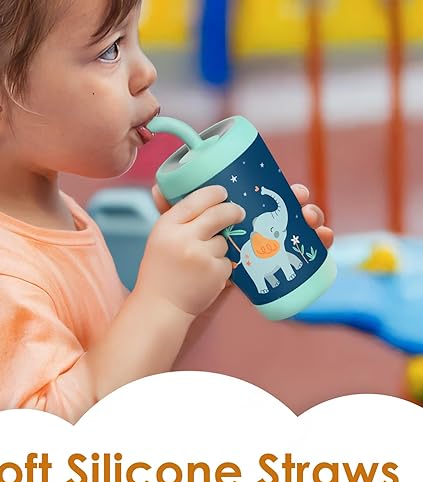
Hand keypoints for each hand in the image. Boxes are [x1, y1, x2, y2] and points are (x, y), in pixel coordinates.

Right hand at [133, 185, 245, 316]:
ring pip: (224, 240)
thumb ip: (165, 212)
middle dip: (232, 211)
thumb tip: (159, 187)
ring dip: (219, 247)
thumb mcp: (158, 239)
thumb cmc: (159, 270)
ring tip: (202, 260)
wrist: (160, 306)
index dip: (214, 194)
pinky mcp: (215, 272)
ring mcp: (201, 255)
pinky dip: (221, 266)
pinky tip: (206, 275)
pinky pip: (228, 260)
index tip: (222, 192)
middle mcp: (183, 238)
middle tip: (238, 212)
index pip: (196, 200)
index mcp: (166, 226)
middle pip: (218, 214)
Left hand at [150, 182, 333, 296]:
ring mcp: (266, 248)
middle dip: (302, 205)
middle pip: (287, 212)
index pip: (267, 197)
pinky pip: (297, 258)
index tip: (293, 189)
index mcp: (240, 214)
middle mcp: (257, 228)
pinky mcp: (270, 268)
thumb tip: (158, 188)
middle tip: (304, 205)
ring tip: (316, 225)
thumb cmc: (185, 257)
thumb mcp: (180, 232)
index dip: (283, 191)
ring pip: (297, 232)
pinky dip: (316, 249)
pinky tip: (323, 243)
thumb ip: (171, 210)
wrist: (184, 293)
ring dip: (313, 224)